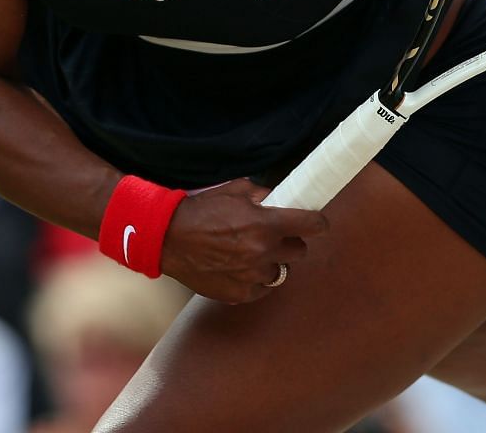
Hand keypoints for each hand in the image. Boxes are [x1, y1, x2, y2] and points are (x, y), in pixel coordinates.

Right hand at [156, 178, 327, 304]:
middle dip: (291, 242)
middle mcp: (262, 252)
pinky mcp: (238, 294)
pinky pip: (261, 289)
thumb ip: (263, 195)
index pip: (312, 225)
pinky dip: (256, 280)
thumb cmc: (201, 210)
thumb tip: (281, 199)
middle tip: (277, 236)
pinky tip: (241, 268)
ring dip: (272, 262)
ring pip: (280, 272)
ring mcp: (251, 276)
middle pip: (300, 252)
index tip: (317, 223)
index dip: (317, 223)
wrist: (167, 237)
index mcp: (266, 224)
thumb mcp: (236, 190)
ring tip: (252, 253)